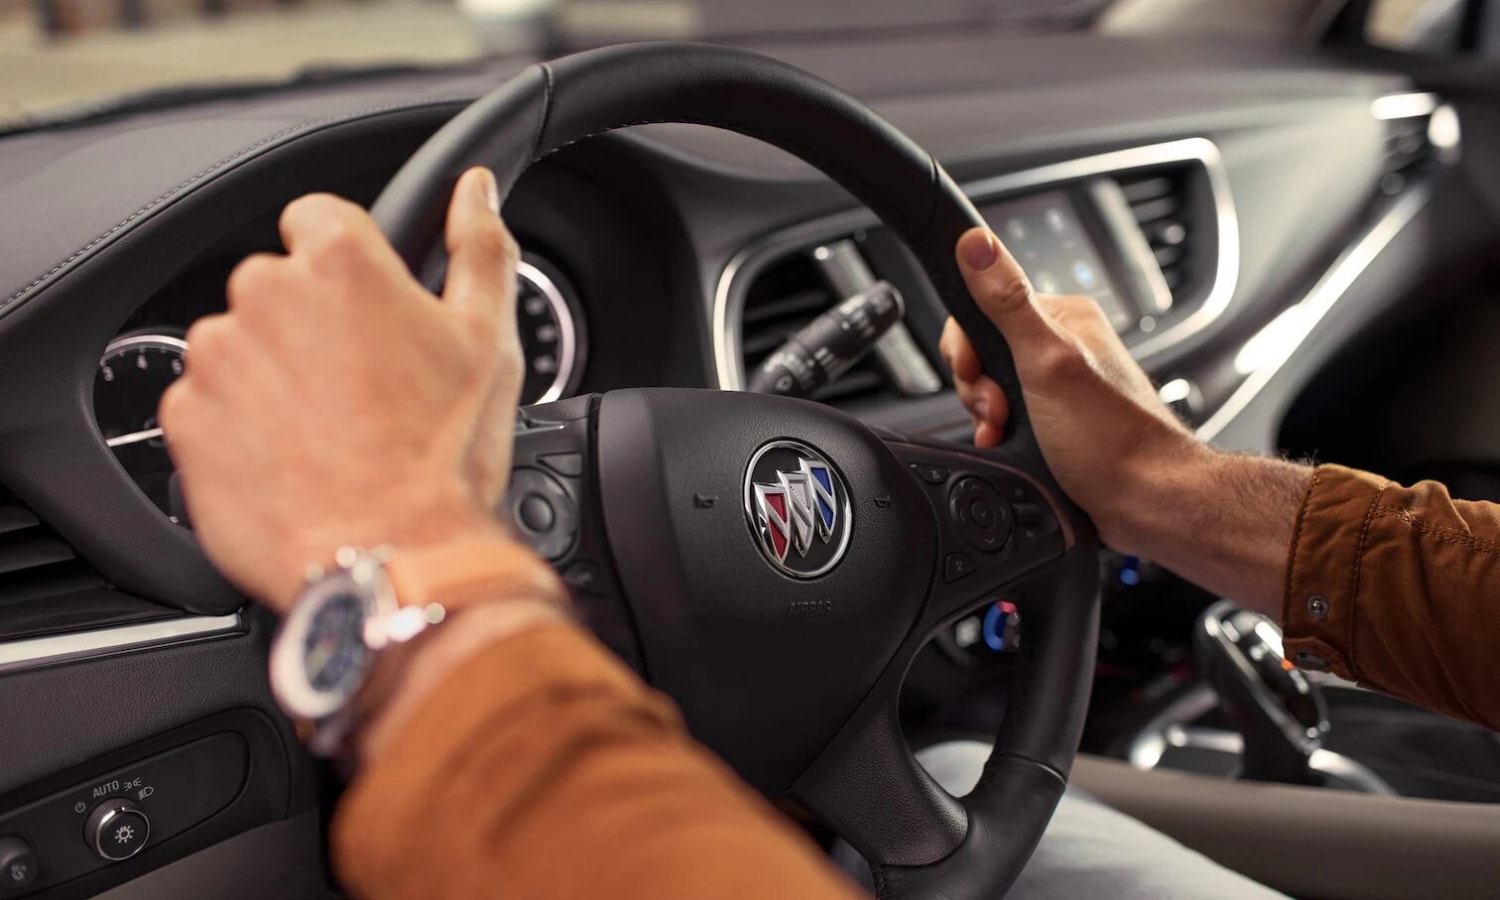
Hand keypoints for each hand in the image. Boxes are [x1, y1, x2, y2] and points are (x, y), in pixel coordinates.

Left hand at [160, 168, 527, 611]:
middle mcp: (264, 295)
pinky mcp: (185, 419)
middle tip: (363, 389)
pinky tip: (294, 460)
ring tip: (330, 433)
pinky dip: (241, 426)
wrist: (393, 558)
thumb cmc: (444, 457)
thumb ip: (479, 249)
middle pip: (278, 286)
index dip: (350, 269)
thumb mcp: (487, 341)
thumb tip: (475, 191)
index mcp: (340, 263)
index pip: (319, 219)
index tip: (370, 314)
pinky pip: (208, 405)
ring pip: (241, 346)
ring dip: (275, 376)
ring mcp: (216, 358)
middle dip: (312, 326)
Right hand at [939, 227, 1208, 552]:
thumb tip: (976, 242)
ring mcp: (1060, 383)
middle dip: (978, 387)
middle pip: (983, 350)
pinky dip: (1001, 433)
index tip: (979, 374)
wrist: (1146, 501)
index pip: (983, 306)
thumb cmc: (1112, 437)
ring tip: (1009, 431)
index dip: (968, 346)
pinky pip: (1008, 416)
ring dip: (987, 414)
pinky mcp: (1057, 418)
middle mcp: (1063, 345)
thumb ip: (1006, 301)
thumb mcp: (1046, 360)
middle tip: (1003, 409)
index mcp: (1063, 316)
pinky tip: (1012, 445)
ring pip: (991, 387)